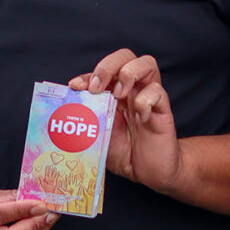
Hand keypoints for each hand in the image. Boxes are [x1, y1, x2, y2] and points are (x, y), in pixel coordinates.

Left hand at [70, 48, 180, 195]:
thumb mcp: (98, 135)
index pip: (103, 71)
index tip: (75, 86)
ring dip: (129, 74)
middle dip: (108, 66)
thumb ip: (87, 120)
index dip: (88, 74)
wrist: (148, 172)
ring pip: (147, 63)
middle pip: (125, 56)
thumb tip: (66, 111)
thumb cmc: (123, 152)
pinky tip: (141, 118)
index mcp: (115, 92)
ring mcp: (149, 97)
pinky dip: (146, 101)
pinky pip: (158, 92)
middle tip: (97, 88)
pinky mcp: (163, 109)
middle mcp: (133, 89)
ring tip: (119, 95)